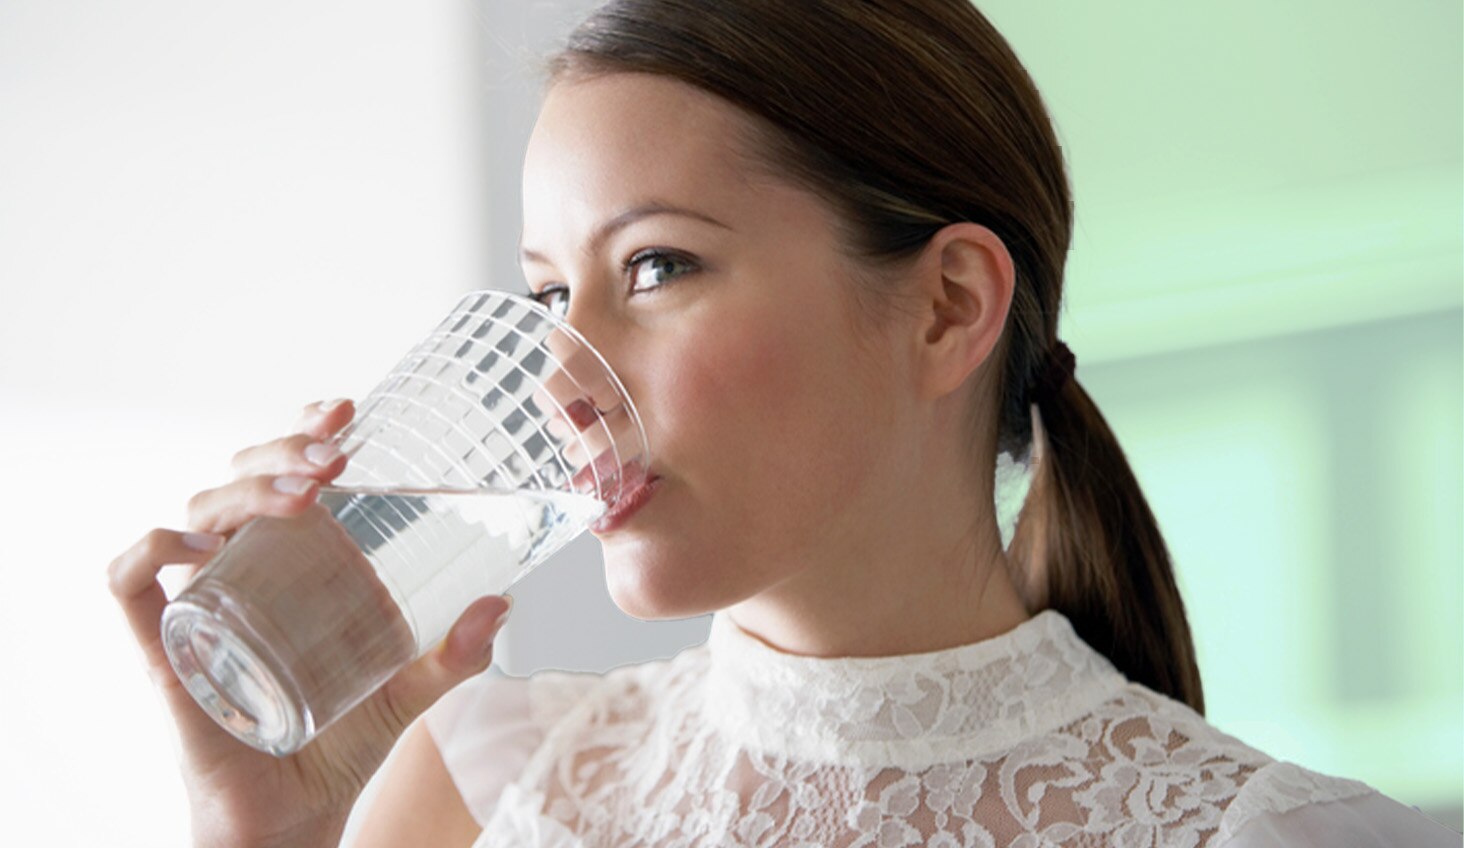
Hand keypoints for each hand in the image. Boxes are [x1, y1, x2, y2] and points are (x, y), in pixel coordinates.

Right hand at [108, 399, 511, 847]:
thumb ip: (454, 653)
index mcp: (295, 560)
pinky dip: (152, 548)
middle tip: (336, 457)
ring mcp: (204, 601)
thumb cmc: (340, 741)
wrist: (293, 815)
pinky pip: (131, 582)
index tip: (346, 408)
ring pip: (197, 511)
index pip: (286, 470)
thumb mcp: (408, 689)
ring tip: (302, 493)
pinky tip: (203, 545)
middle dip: (284, 450)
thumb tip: (502, 604)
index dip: (303, 426)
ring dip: (244, 487)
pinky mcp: (166, 648)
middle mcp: (245, 567)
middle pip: (241, 477)